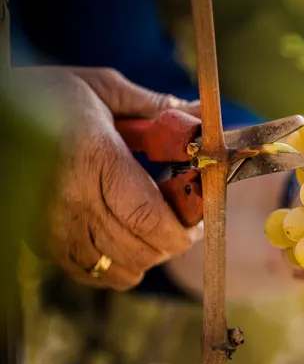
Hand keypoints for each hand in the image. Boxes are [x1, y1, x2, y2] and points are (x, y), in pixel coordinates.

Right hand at [16, 66, 203, 289]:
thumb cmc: (46, 96)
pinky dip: (118, 266)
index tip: (201, 216)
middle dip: (174, 240)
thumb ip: (156, 107)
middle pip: (142, 250)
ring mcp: (54, 228)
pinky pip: (92, 275)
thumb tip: (201, 115)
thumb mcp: (103, 88)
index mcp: (95, 158)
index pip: (151, 217)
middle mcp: (72, 200)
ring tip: (154, 228)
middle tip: (186, 220)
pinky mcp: (41, 243)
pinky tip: (123, 237)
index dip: (185, 227)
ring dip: (149, 255)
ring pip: (121, 271)